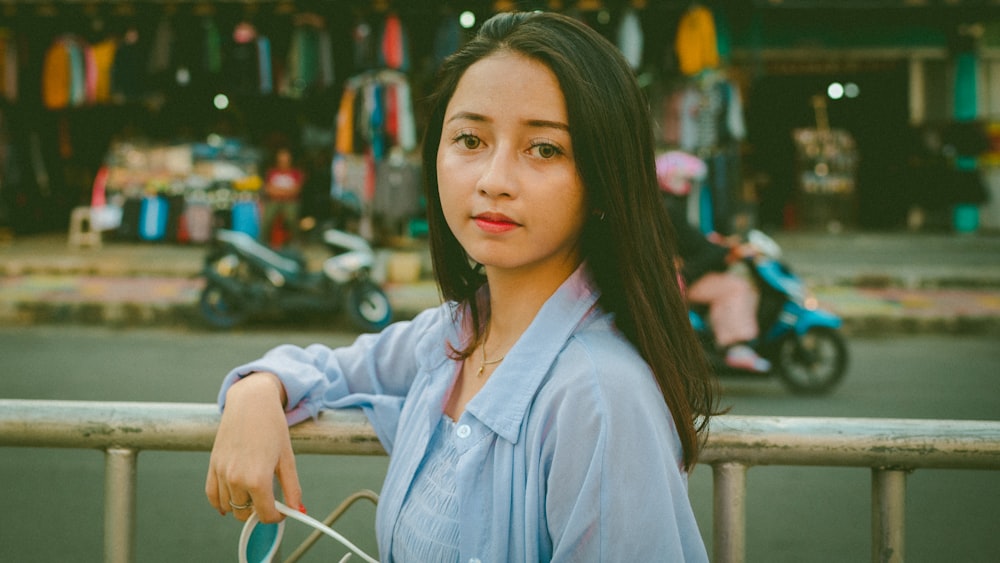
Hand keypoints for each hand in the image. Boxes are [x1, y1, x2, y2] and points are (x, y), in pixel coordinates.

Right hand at [205, 373, 302, 522]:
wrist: (251, 402)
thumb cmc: (272, 427)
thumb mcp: (287, 458)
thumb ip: (292, 487)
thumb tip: (297, 510)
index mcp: (257, 479)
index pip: (266, 515)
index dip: (278, 516)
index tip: (283, 511)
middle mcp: (236, 479)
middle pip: (246, 514)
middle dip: (259, 511)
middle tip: (270, 499)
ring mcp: (221, 473)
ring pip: (229, 507)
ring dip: (242, 506)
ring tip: (255, 492)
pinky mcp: (212, 465)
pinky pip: (212, 495)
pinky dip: (220, 502)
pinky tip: (230, 503)